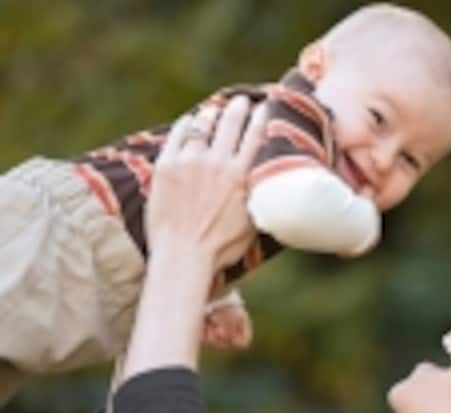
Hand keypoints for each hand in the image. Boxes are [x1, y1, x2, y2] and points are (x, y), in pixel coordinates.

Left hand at [120, 97, 266, 380]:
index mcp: (242, 176)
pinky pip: (178, 135)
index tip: (264, 106)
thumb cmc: (220, 247)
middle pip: (231, 123)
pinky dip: (186, 124)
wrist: (183, 255)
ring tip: (215, 110)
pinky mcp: (166, 165)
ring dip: (212, 114)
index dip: (261, 117)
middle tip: (242, 100)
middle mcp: (217, 162)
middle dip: (238, 107)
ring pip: (203, 124)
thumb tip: (266, 185)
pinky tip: (190, 121)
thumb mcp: (252, 222)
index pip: (255, 136)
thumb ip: (258, 197)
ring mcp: (189, 161)